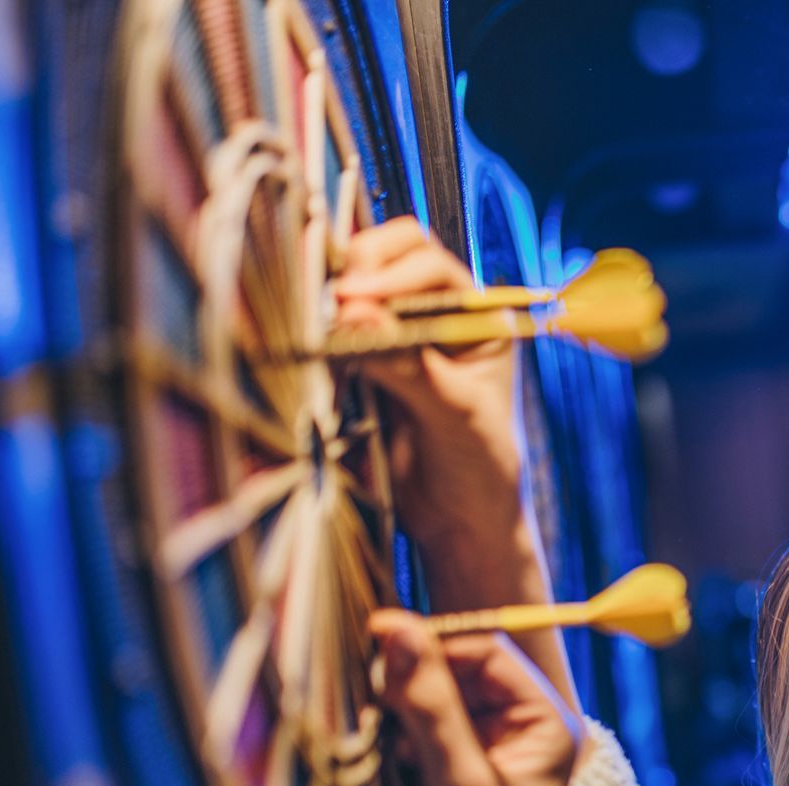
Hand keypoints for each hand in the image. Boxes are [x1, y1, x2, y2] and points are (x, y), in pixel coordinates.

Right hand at [336, 217, 522, 545]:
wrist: (459, 521)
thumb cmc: (479, 468)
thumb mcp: (455, 416)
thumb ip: (410, 366)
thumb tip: (357, 314)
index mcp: (476, 319)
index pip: (430, 268)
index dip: (391, 274)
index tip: (354, 299)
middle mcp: (436, 318)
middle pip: (388, 261)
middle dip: (357, 272)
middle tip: (330, 302)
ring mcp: (395, 339)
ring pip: (354, 292)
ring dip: (331, 299)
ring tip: (314, 323)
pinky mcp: (360, 366)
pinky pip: (333, 333)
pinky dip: (319, 332)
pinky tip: (308, 345)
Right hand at [372, 610, 577, 785]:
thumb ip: (430, 707)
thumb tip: (398, 630)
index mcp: (542, 723)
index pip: (483, 650)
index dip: (433, 643)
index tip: (375, 640)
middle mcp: (514, 731)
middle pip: (452, 672)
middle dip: (408, 680)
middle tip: (366, 697)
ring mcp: (477, 755)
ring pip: (424, 703)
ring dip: (392, 711)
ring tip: (370, 736)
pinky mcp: (443, 780)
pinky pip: (409, 736)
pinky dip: (387, 740)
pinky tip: (374, 760)